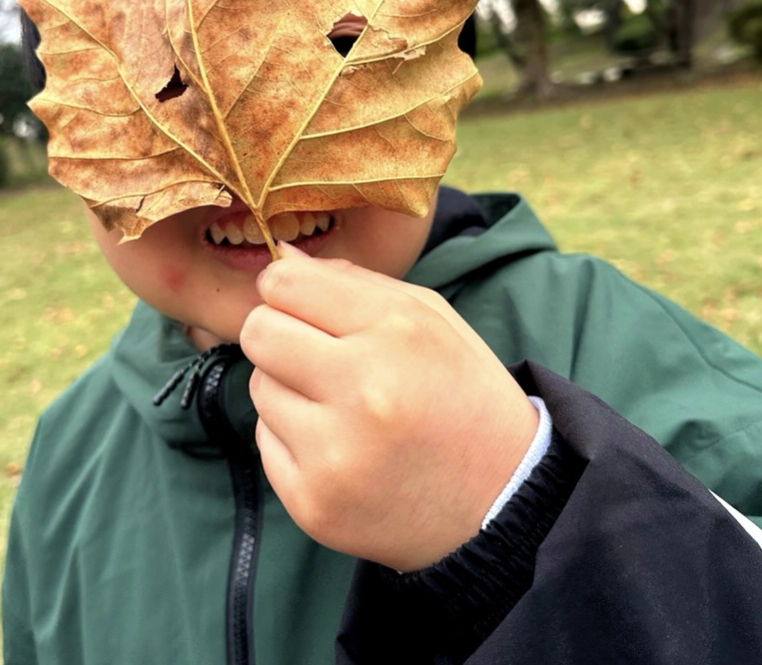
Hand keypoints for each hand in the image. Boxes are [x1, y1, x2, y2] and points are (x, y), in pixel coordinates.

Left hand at [240, 242, 537, 571]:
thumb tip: (282, 258)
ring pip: (259, 386)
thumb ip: (355, 282)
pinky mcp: (312, 502)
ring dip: (288, 389)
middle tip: (314, 353)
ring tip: (341, 407)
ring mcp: (334, 453)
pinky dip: (292, 438)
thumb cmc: (463, 397)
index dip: (286, 289)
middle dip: (278, 334)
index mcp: (398, 332)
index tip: (302, 304)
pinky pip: (264, 441)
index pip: (286, 284)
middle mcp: (364, 391)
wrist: (503, 503)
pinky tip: (340, 447)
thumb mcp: (433, 321)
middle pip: (258, 332)